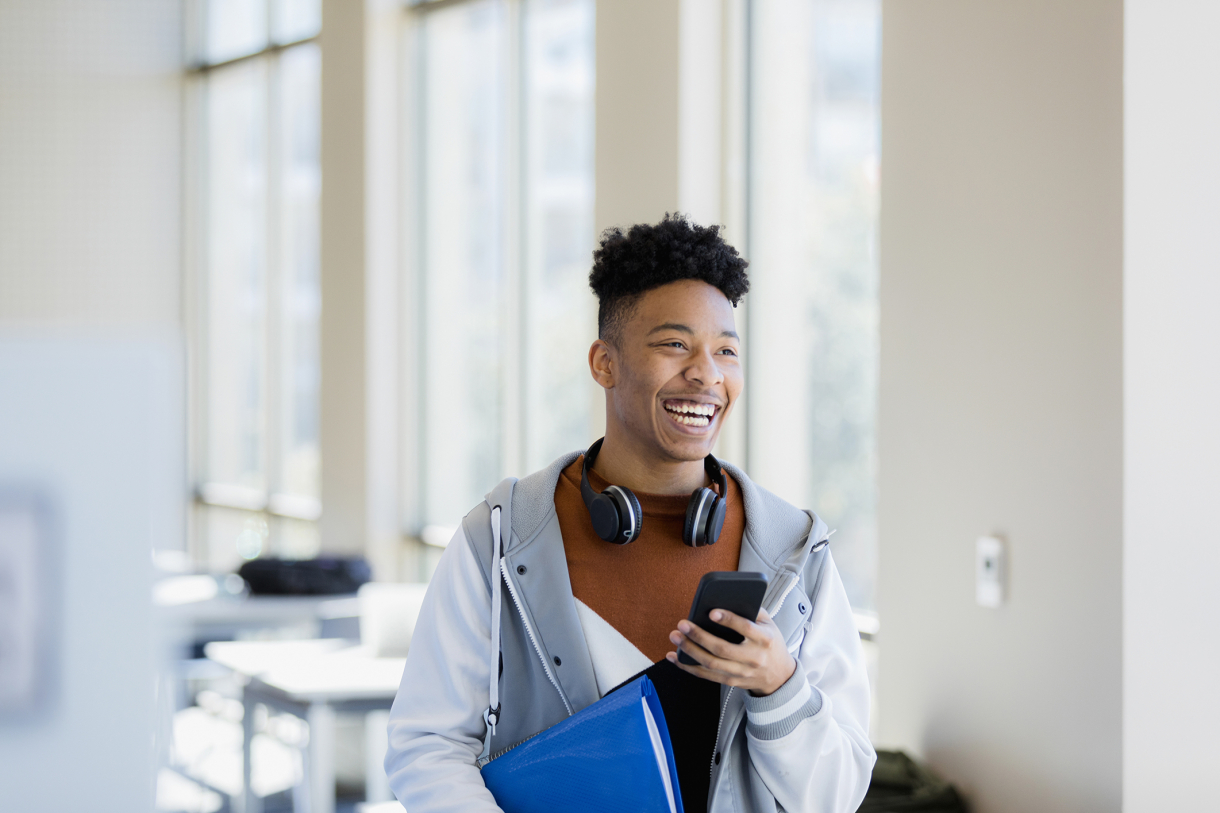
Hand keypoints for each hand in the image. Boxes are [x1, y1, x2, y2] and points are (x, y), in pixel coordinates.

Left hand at [665, 608, 796, 695]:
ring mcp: (741, 672)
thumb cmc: (770, 644)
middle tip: (682, 624)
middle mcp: (753, 658)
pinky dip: (688, 666)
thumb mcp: (769, 624)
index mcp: (765, 640)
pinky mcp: (731, 682)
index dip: (729, 620)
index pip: (746, 629)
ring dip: (689, 651)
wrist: (780, 676)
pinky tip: (674, 656)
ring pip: (711, 664)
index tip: (711, 612)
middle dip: (699, 636)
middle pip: (722, 649)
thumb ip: (752, 610)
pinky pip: (706, 675)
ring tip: (675, 636)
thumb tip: (726, 597)